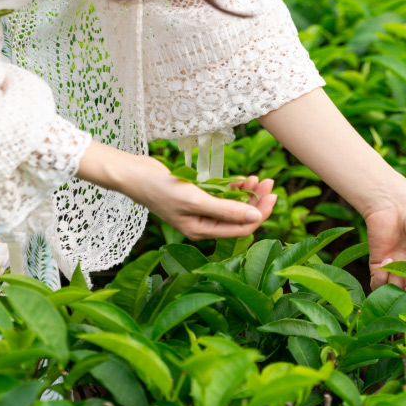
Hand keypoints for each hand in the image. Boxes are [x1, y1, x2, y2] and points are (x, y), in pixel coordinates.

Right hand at [130, 161, 276, 239]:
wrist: (134, 174)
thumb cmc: (159, 189)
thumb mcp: (195, 200)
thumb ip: (226, 209)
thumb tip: (255, 216)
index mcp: (202, 231)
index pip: (241, 228)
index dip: (260, 213)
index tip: (272, 195)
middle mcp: (203, 224)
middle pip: (240, 217)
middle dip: (256, 201)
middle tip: (270, 182)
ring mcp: (200, 210)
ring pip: (232, 205)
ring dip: (247, 193)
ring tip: (258, 178)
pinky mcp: (197, 196)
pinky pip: (222, 195)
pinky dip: (234, 188)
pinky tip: (243, 179)